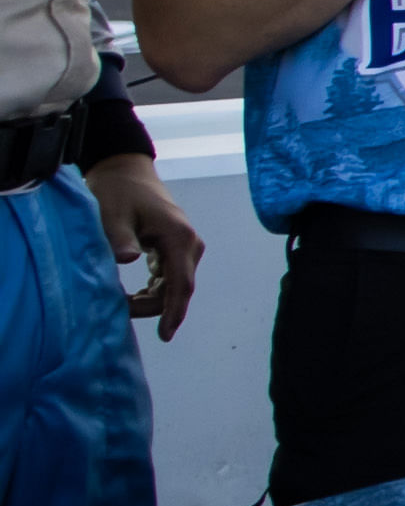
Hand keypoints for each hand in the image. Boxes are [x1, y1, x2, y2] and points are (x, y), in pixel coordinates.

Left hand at [86, 155, 196, 340]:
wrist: (126, 170)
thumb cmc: (119, 191)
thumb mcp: (113, 214)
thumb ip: (120, 238)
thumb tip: (127, 261)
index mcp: (180, 238)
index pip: (181, 284)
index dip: (174, 312)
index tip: (164, 335)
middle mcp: (190, 244)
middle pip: (179, 288)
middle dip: (156, 307)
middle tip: (122, 311)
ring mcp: (187, 246)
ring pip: (176, 284)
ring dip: (154, 298)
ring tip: (124, 302)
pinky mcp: (177, 246)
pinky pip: (171, 276)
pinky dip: (155, 288)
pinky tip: (136, 293)